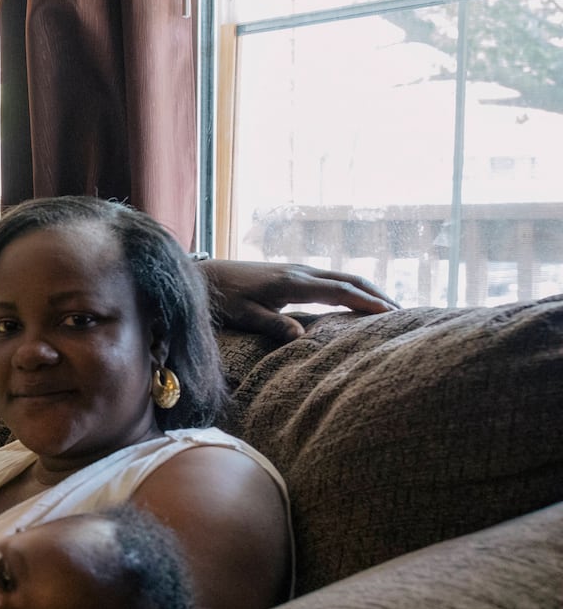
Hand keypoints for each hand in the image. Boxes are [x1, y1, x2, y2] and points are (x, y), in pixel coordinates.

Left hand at [201, 259, 397, 342]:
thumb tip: (302, 337)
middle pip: (350, 279)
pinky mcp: (294, 274)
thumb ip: (272, 325)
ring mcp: (298, 271)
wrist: (205, 275)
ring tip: (391, 307)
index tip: (392, 313)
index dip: (367, 301)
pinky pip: (331, 279)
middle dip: (378, 294)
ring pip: (343, 277)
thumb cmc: (222, 298)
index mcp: (293, 283)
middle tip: (404, 312)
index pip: (340, 290)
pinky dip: (352, 288)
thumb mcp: (244, 315)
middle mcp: (301, 272)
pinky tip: (359, 301)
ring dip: (368, 289)